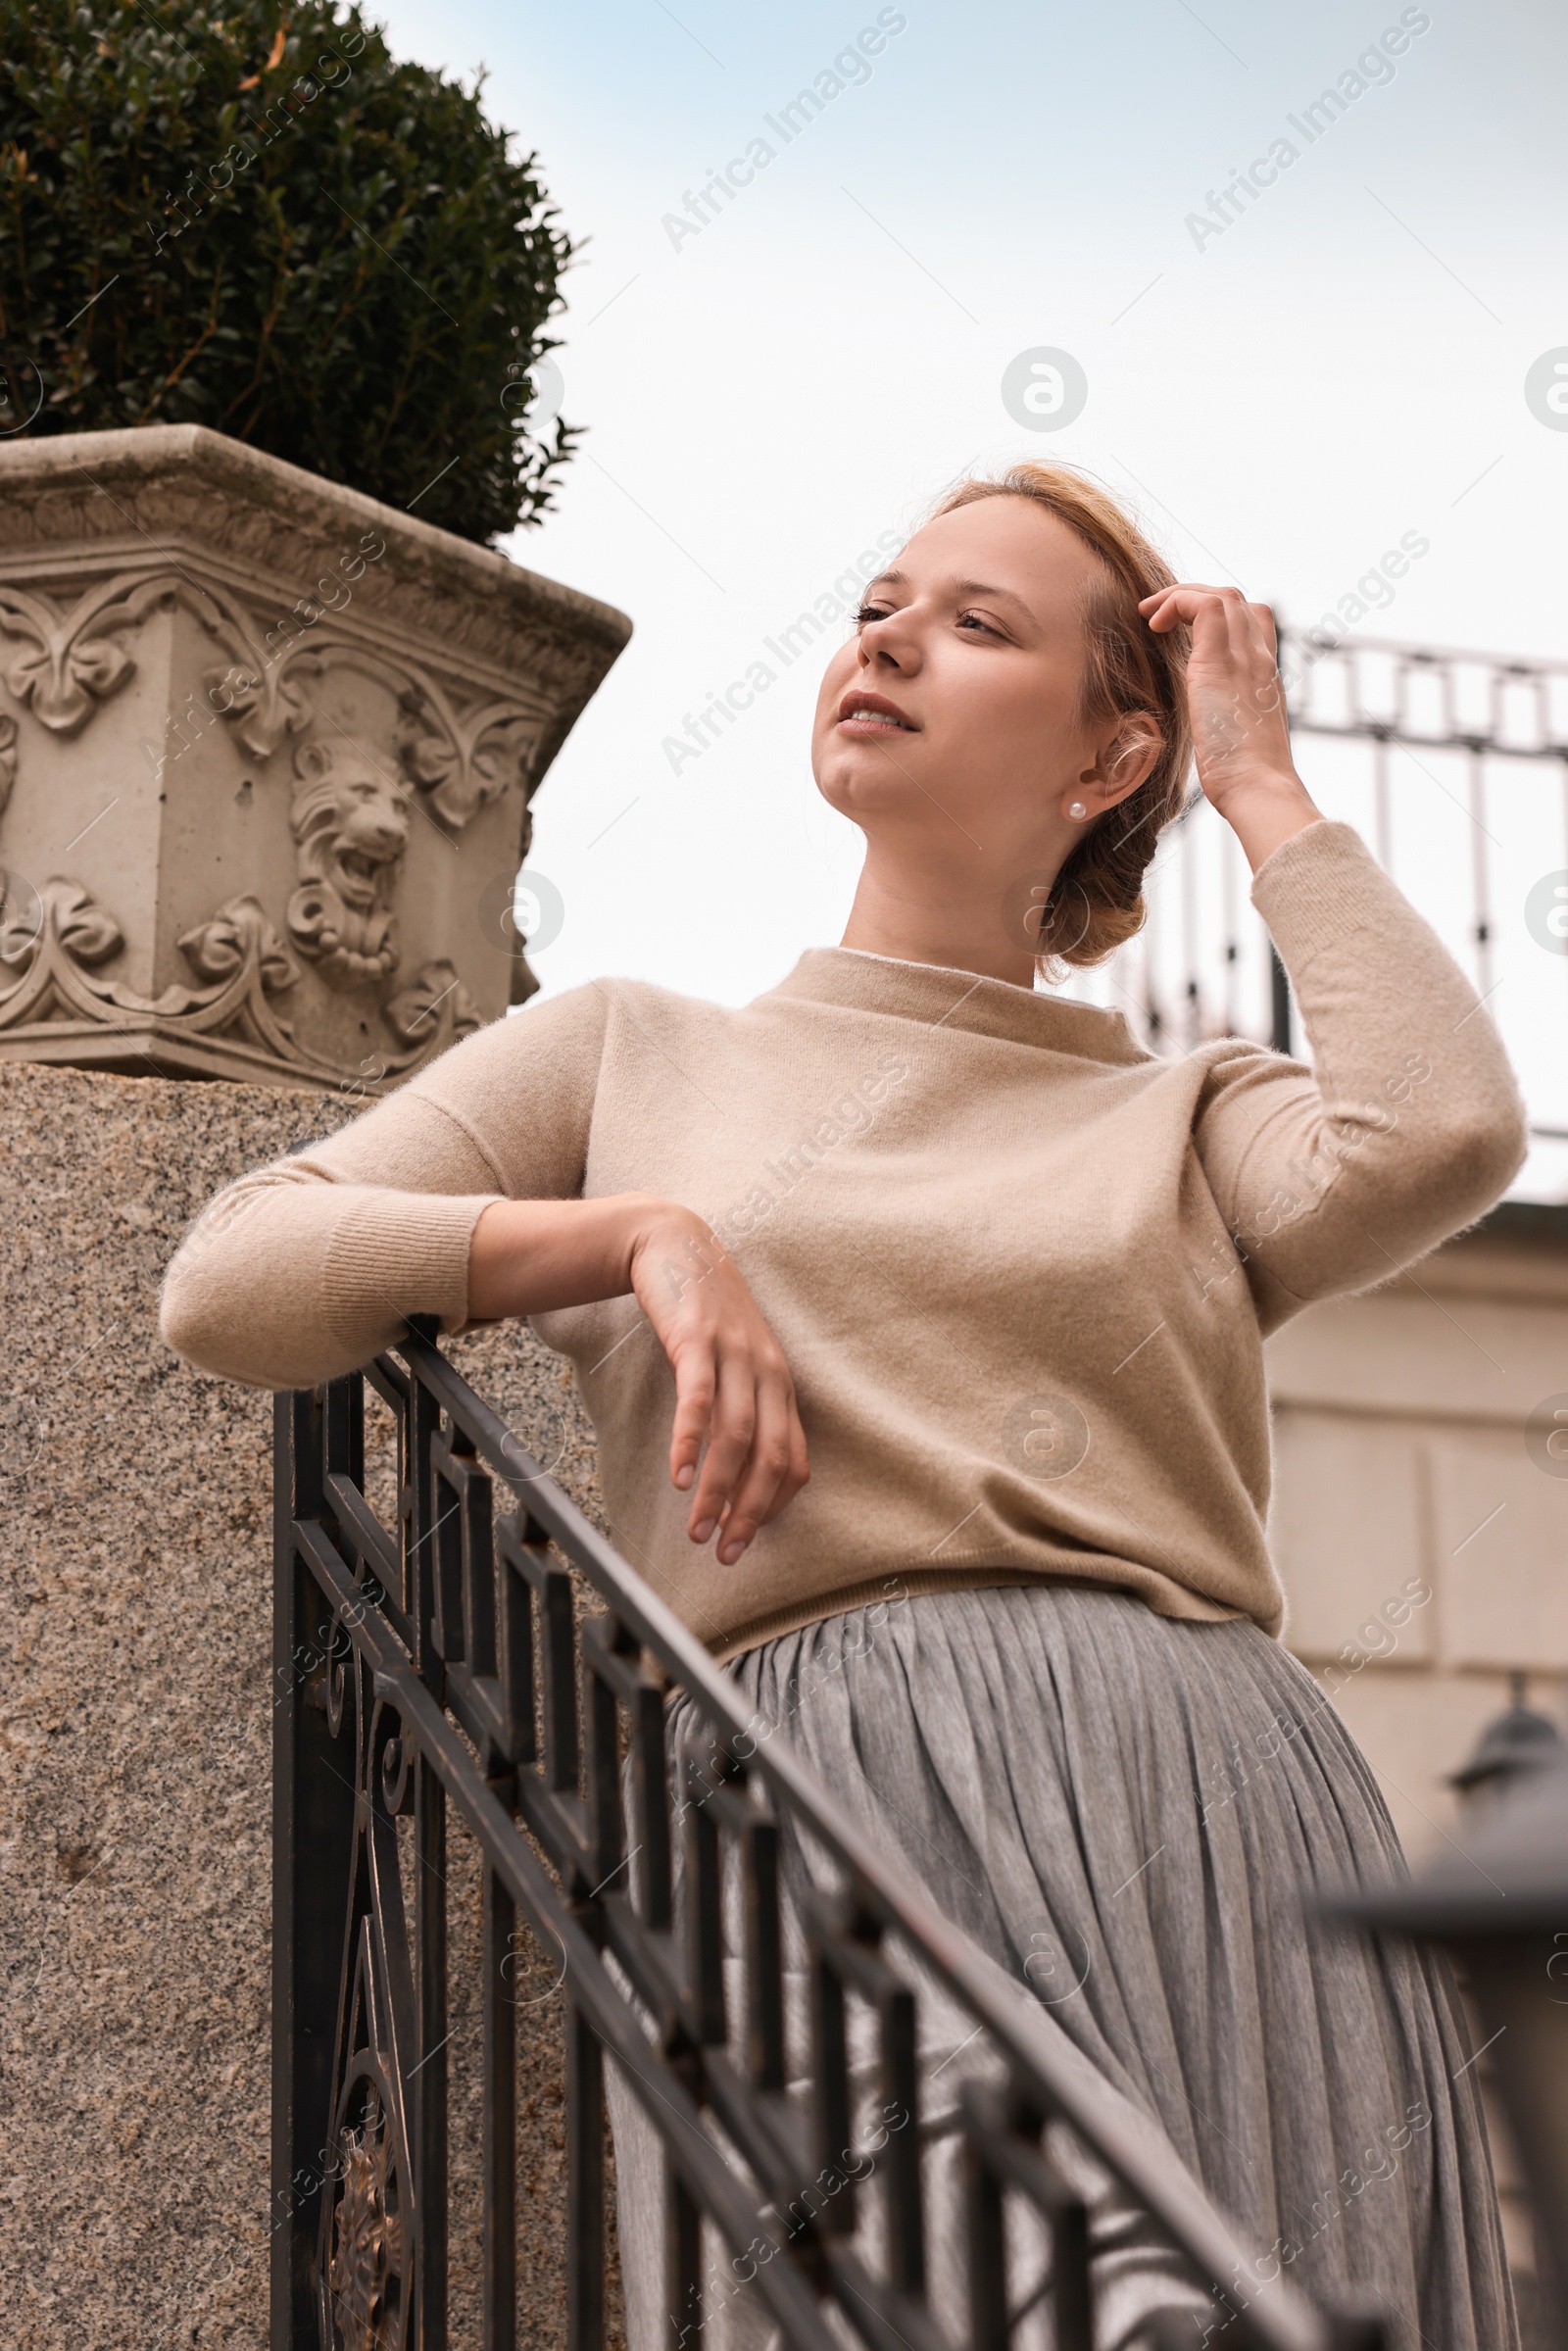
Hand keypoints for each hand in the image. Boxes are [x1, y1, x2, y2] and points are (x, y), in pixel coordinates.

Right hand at [626, 1204, 808, 1566]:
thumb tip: (731, 1474)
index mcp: (779, 1384)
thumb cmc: (701, 1312)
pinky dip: (691, 1441)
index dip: (773, 1507)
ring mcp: (734, 1352)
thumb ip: (738, 1408)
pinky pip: (699, 1398)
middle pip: (771, 1456)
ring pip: (737, 1435)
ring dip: (719, 1490)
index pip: (794, 1461)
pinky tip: (679, 1476)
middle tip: (725, 1553)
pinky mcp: (697, 1337)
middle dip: (750, 1512)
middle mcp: (766, 1370)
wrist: (673, 1244)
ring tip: (697, 1529)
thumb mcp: (732, 1362)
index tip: (745, 1542)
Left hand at [1140, 582, 1321, 871]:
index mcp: (1265, 676)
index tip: (1187, 629)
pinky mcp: (1219, 662)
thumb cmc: (1245, 778)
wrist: (1257, 787)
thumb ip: (1227, 720)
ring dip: (1180, 595)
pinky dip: (1176, 603)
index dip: (1222, 614)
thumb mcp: (1238, 740)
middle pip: (1236, 600)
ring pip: (1221, 595)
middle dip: (1194, 596)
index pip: (1255, 621)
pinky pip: (1202, 606)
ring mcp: (1244, 656)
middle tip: (1160, 614)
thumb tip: (1212, 730)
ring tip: (1152, 615)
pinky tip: (1155, 625)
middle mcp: (1260, 658)